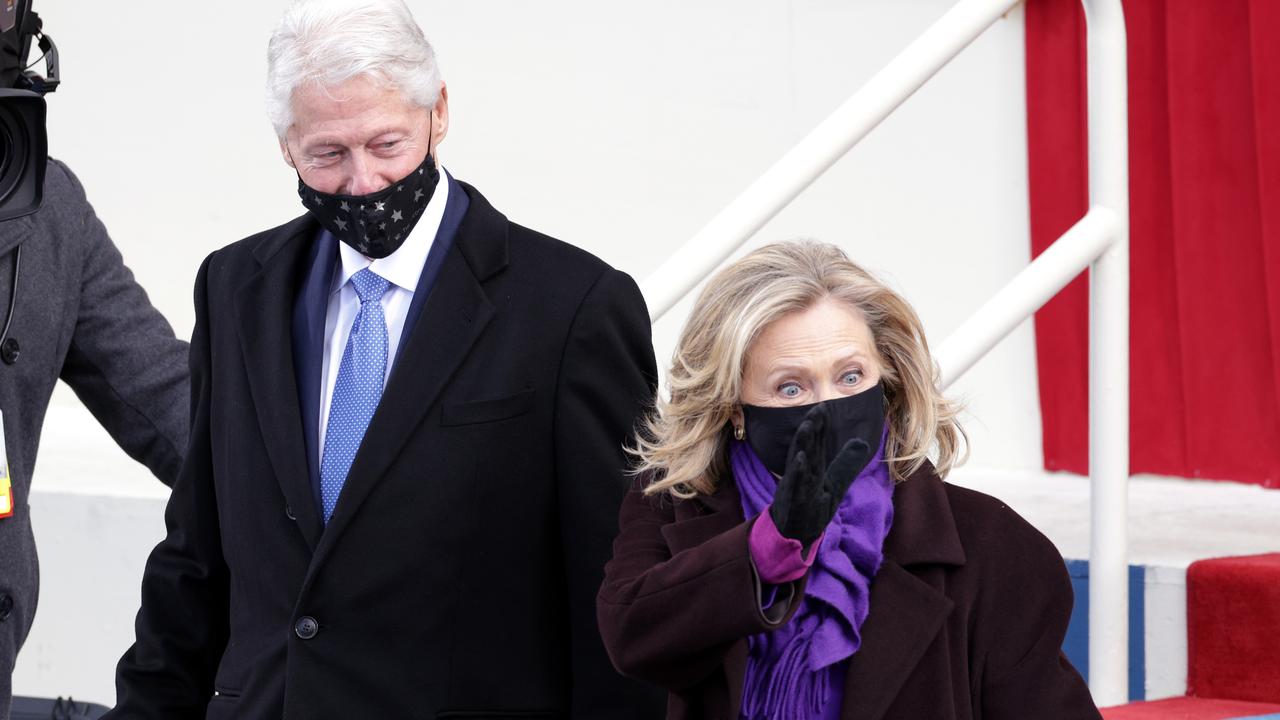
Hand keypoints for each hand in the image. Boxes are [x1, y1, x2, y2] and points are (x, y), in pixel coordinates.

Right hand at [768, 403, 873, 546]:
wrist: (795, 537)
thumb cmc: (811, 508)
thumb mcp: (835, 484)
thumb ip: (846, 463)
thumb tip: (862, 441)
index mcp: (812, 469)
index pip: (817, 445)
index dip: (820, 427)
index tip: (823, 407)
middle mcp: (803, 475)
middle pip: (808, 448)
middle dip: (812, 428)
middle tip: (817, 409)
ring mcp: (798, 488)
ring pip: (800, 463)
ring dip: (803, 444)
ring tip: (808, 426)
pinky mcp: (796, 503)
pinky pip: (796, 486)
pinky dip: (797, 473)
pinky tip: (800, 459)